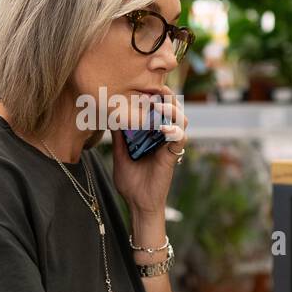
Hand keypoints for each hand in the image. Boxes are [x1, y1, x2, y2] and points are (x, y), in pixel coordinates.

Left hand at [110, 90, 187, 216]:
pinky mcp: (173, 156)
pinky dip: (175, 131)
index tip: (144, 87)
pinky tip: (164, 128)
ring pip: (181, 120)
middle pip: (173, 110)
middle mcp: (164, 137)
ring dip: (172, 110)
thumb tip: (110, 116)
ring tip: (158, 105)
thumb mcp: (120, 155)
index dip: (156, 96)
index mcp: (152, 134)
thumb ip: (119, 137)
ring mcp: (170, 146)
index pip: (159, 109)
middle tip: (157, 87)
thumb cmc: (131, 183)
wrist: (138, 204)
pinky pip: (180, 139)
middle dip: (167, 96)